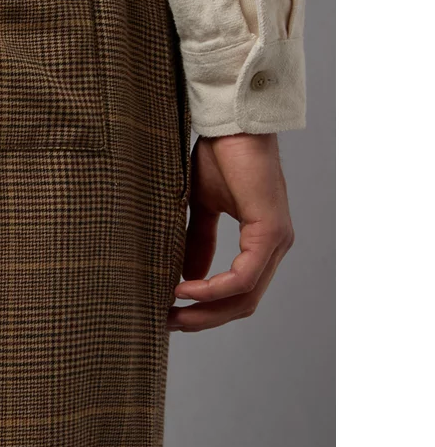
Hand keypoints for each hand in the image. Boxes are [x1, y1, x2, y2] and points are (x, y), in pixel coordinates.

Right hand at [167, 132, 294, 332]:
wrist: (230, 124)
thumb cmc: (220, 155)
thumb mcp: (202, 205)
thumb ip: (197, 241)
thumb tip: (186, 277)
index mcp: (261, 240)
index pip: (240, 290)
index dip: (207, 307)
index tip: (173, 311)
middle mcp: (275, 246)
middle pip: (244, 303)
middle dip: (205, 318)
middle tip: (169, 323)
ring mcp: (277, 241)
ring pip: (245, 296)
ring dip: (207, 310)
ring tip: (172, 310)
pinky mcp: (271, 233)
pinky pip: (243, 277)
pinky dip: (212, 289)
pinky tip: (184, 288)